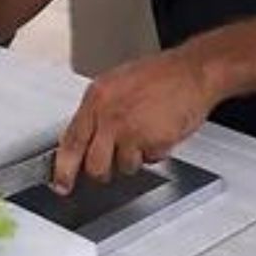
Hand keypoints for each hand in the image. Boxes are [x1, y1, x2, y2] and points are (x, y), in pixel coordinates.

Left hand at [52, 48, 219, 193]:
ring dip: (135, 158)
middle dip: (104, 170)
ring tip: (147, 133)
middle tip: (112, 165)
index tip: (62, 183)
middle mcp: (108, 114)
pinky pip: (148, 160)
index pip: (70, 140)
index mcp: (97, 97)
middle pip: (93, 165)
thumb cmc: (163, 75)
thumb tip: (88, 138)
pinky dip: (155, 152)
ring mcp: (129, 129)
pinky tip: (161, 131)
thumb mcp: (119, 84)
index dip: (63, 168)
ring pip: (122, 166)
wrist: (193, 71)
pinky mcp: (150, 141)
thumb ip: (101, 111)